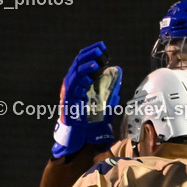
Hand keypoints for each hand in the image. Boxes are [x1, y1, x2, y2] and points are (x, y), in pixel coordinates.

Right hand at [52, 42, 122, 157]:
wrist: (77, 138)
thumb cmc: (87, 123)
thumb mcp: (101, 104)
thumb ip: (108, 92)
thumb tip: (119, 78)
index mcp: (76, 84)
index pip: (81, 63)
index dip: (90, 53)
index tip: (102, 47)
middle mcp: (70, 86)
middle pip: (77, 63)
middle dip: (90, 54)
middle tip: (102, 49)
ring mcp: (68, 93)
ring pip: (76, 72)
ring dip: (87, 63)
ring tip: (98, 58)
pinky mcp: (69, 100)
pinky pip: (75, 84)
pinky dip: (84, 76)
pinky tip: (93, 70)